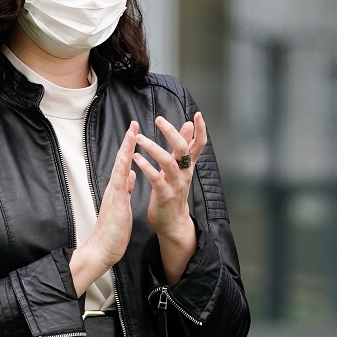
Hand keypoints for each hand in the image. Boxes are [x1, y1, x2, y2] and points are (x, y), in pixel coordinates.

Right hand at [70, 121, 138, 294]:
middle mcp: (114, 187)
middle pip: (121, 159)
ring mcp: (114, 194)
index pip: (125, 163)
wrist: (102, 248)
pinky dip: (123, 168)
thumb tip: (132, 174)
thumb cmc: (113, 230)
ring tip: (131, 133)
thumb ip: (126, 188)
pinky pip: (120, 183)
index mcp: (118, 188)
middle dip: (128, 141)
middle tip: (133, 123)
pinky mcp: (116, 203)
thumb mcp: (123, 204)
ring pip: (119, 167)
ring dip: (125, 149)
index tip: (136, 131)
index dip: (130, 146)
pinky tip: (126, 158)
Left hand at [133, 113, 207, 283]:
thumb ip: (183, 147)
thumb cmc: (173, 191)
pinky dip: (146, 167)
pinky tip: (136, 158)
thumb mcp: (180, 168)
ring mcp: (176, 185)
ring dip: (153, 148)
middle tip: (158, 119)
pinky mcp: (165, 195)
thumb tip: (188, 125)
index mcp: (188, 165)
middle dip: (172, 133)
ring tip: (139, 138)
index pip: (199, 144)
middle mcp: (185, 173)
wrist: (172, 222)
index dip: (201, 129)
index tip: (198, 114)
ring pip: (168, 162)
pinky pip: (156, 179)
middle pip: (183, 149)